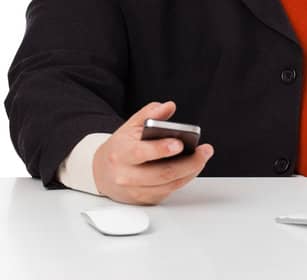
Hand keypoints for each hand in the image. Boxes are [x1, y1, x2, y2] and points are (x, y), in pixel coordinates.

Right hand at [92, 101, 213, 204]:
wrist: (101, 173)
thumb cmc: (120, 149)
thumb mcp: (129, 127)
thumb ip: (149, 114)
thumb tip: (168, 107)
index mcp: (121, 154)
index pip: (141, 153)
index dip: (161, 149)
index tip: (179, 143)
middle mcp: (126, 175)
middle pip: (162, 173)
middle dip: (188, 162)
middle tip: (205, 151)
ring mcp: (136, 191)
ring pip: (169, 184)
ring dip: (191, 171)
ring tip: (203, 156)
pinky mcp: (145, 199)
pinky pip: (170, 191)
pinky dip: (184, 179)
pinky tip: (193, 167)